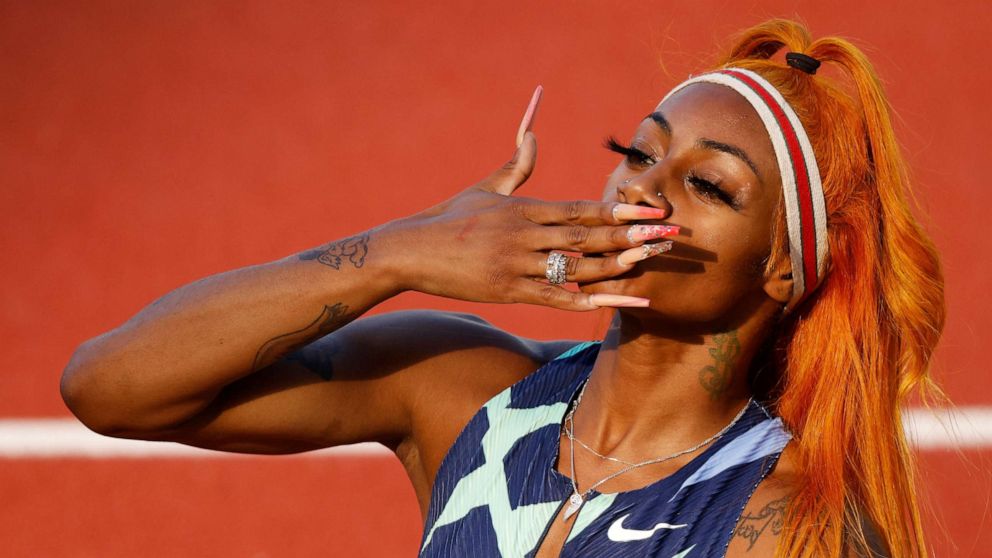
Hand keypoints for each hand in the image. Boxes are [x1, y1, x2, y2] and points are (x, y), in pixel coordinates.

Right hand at [381, 86, 678, 310]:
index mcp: (523, 208)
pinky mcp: (509, 291)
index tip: (649, 209)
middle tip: (667, 235)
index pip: (579, 208)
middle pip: (586, 235)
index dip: (616, 208)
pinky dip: (590, 300)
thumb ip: (516, 166)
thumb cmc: (448, 217)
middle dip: (629, 234)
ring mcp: (517, 265)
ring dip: (617, 265)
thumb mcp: (484, 188)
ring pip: (575, 267)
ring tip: (650, 262)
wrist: (410, 251)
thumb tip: (532, 131)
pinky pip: (557, 298)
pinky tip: (618, 302)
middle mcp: (524, 236)